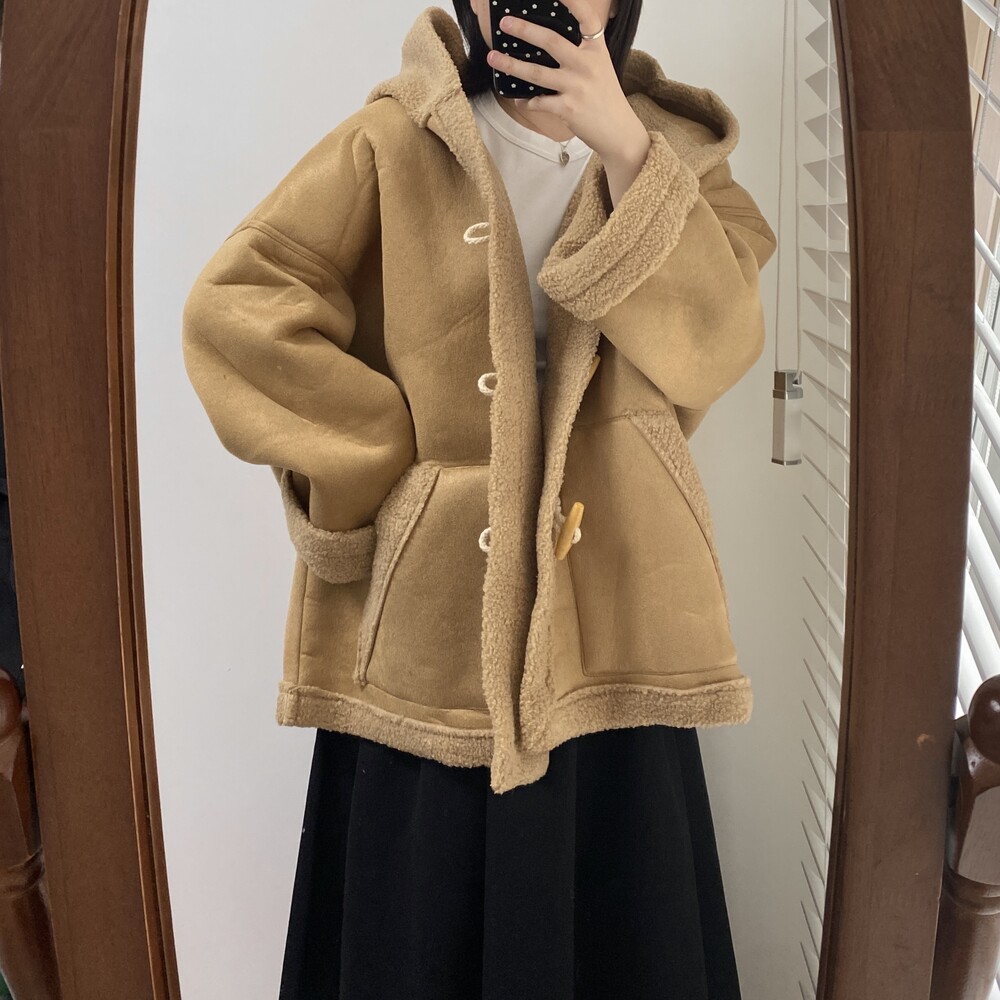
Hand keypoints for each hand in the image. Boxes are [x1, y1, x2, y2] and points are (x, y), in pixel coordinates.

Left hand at [485, 0, 649, 172]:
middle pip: (551, 41)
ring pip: (537, 73)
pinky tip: (518, 98)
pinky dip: (526, 101)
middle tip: (505, 23)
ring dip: (511, 65)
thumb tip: (549, 43)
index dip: (572, 2)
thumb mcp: (600, 67)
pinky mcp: (568, 109)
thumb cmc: (605, 98)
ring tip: (493, 58)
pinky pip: (539, 102)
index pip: (586, 18)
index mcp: (596, 50)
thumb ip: (581, 53)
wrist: (618, 131)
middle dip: (525, 30)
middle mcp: (586, 65)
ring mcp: (576, 87)